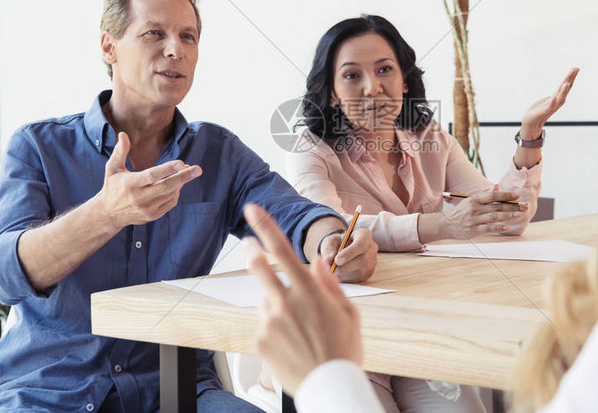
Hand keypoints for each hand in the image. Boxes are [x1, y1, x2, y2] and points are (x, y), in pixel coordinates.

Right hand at [95, 132, 201, 228]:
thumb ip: (120, 152)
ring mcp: (147, 209)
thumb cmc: (112, 187)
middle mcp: (139, 198)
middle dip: (184, 177)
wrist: (108, 214)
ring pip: (171, 194)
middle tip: (198, 169)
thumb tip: (124, 134)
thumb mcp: (112, 168)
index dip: (168, 169)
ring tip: (185, 172)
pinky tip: (176, 185)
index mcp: (131, 184)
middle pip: (167, 186)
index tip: (182, 162)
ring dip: (180, 183)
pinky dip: (176, 193)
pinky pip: (170, 203)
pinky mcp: (152, 216)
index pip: (153, 175)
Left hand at [244, 203, 362, 395]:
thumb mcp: (348, 313)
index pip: (284, 250)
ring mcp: (270, 322)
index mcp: (309, 291)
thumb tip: (319, 260)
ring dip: (275, 304)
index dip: (266, 227)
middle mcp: (286, 303)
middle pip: (259, 267)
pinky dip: (274, 327)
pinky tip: (291, 342)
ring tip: (298, 328)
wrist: (329, 387)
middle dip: (252, 251)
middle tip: (248, 244)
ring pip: (266, 300)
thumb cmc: (344, 350)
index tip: (252, 210)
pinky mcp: (260, 340)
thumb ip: (330, 283)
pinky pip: (264, 323)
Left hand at [318, 228, 377, 283]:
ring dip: (344, 274)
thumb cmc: (336, 244)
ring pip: (360, 271)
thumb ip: (329, 250)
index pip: (361, 243)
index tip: (337, 260)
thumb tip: (328, 261)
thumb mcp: (331, 243)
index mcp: (364, 235)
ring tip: (333, 271)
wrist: (340, 251)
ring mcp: (372, 262)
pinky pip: (358, 279)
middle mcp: (372, 248)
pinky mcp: (368, 273)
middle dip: (346, 266)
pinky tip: (339, 274)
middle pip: (363, 259)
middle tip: (332, 270)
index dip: (349, 253)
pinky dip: (346, 279)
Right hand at [442, 186, 528, 236]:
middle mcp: (475, 209)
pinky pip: (488, 228)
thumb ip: (485, 195)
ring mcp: (474, 220)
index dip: (505, 195)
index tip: (517, 195)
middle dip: (512, 206)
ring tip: (519, 215)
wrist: (445, 224)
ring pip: (494, 217)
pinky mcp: (474, 230)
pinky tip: (507, 226)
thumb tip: (497, 187)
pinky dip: (498, 227)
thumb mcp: (470, 201)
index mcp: (475, 200)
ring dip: (508, 216)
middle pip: (496, 207)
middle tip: (524, 206)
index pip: (492, 196)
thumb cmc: (460, 212)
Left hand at [520, 67, 578, 137]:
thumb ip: (556, 95)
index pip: (566, 85)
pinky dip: (553, 102)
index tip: (576, 68)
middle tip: (575, 69)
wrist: (531, 123)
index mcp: (557, 97)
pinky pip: (549, 107)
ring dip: (563, 91)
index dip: (571, 77)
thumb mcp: (549, 100)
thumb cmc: (539, 111)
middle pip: (565, 89)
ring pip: (560, 98)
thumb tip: (561, 88)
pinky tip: (554, 97)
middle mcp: (557, 102)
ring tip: (566, 82)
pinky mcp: (544, 112)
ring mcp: (551, 107)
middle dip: (570, 79)